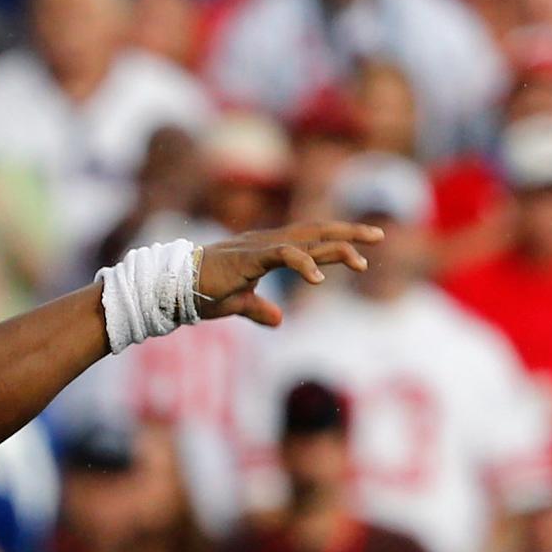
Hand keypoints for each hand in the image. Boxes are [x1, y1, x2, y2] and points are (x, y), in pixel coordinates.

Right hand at [190, 222, 381, 328]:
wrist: (172, 287)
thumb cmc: (200, 293)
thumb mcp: (237, 304)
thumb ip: (259, 309)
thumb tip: (279, 320)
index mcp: (267, 251)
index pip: (310, 240)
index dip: (337, 240)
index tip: (365, 245)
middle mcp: (268, 243)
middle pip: (317, 231)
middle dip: (349, 232)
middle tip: (379, 234)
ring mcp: (260, 248)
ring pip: (307, 240)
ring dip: (337, 249)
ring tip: (361, 261)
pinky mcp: (250, 258)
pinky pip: (284, 256)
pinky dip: (304, 265)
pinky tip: (319, 281)